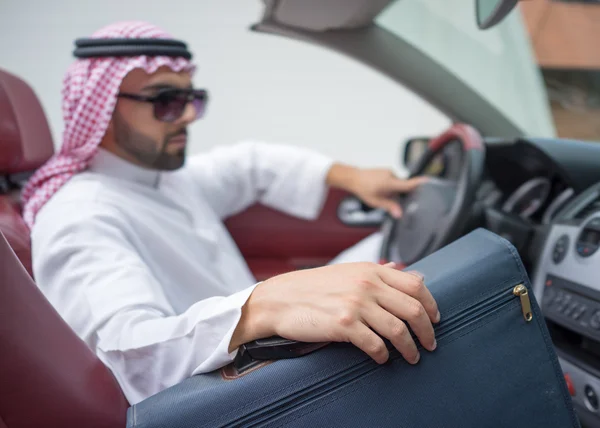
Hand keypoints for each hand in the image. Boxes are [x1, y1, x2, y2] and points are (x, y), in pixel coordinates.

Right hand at [232, 262, 439, 364]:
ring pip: (398, 330)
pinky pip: (375, 345)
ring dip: (410, 348)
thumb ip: (379, 274)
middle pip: (413, 309)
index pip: (415, 285)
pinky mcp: (344, 324)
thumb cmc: (312, 287)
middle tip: (430, 343)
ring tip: (412, 357)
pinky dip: (383, 355)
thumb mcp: (348, 271)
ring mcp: (355, 304)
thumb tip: (408, 275)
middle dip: (427, 330)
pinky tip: (382, 358)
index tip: (435, 319)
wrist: (280, 299)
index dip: (431, 305)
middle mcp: (367, 284)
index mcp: (371, 270)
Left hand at [326, 164, 426, 217]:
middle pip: (403, 187)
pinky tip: (379, 188)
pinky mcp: (387, 171)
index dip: (420, 183)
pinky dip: (390, 186)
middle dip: (399, 194)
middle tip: (388, 198)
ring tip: (380, 192)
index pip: (409, 184)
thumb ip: (390, 207)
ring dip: (393, 190)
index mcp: (390, 182)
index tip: (430, 181)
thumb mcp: (376, 201)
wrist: (353, 177)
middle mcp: (391, 175)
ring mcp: (389, 171)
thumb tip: (399, 213)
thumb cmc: (362, 188)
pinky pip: (393, 180)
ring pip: (397, 184)